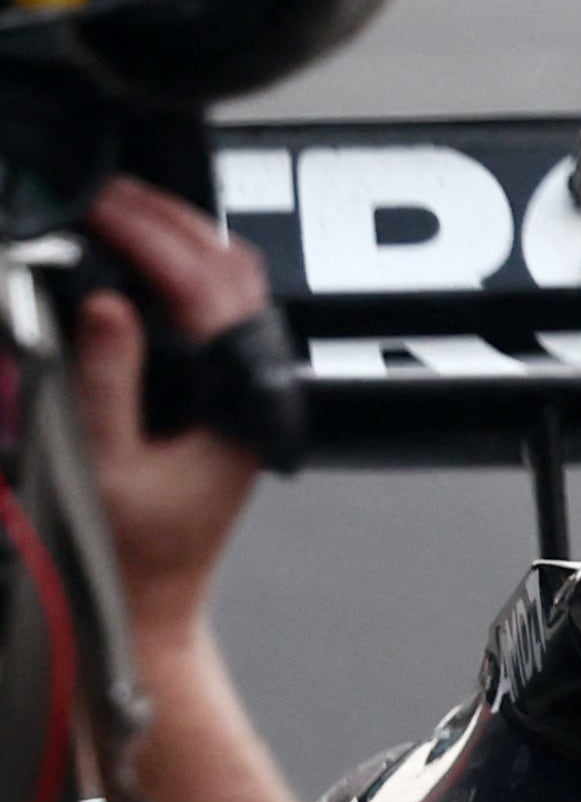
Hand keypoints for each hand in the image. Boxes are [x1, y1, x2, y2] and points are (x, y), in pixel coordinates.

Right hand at [76, 179, 267, 646]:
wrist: (146, 609)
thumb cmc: (129, 556)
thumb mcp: (101, 470)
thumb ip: (105, 385)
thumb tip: (107, 306)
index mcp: (242, 396)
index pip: (208, 287)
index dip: (154, 237)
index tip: (107, 206)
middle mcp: (258, 381)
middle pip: (231, 269)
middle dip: (170, 220)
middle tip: (108, 192)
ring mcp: (247, 383)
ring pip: (230, 283)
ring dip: (178, 239)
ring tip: (117, 210)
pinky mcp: (225, 391)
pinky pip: (213, 311)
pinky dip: (178, 273)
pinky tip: (137, 261)